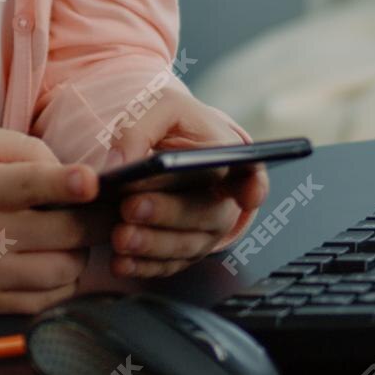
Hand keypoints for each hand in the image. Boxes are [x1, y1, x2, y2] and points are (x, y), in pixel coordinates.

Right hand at [0, 126, 112, 314]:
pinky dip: (63, 280)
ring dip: (81, 250)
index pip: (31, 185)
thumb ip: (26, 150)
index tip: (92, 181)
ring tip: (70, 235)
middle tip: (107, 209)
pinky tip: (53, 260)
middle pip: (66, 233)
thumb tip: (74, 178)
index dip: (66, 183)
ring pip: (66, 269)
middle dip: (99, 219)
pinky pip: (48, 299)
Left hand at [108, 94, 268, 278]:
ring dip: (152, 244)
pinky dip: (142, 266)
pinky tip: (119, 262)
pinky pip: (167, 265)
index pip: (252, 174)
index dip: (254, 187)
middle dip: (169, 213)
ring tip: (121, 236)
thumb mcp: (158, 108)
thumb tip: (119, 164)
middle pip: (207, 213)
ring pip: (187, 245)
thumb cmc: (169, 123)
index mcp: (227, 158)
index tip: (248, 195)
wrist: (161, 144)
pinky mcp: (181, 250)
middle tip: (132, 206)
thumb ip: (139, 128)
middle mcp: (221, 199)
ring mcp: (203, 229)